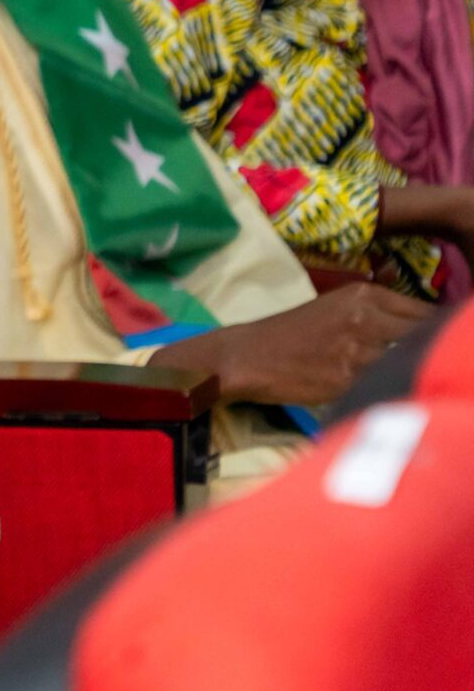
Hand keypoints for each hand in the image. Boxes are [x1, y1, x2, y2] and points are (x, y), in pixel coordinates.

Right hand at [152, 284, 432, 405]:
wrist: (247, 356)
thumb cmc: (292, 335)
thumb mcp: (338, 310)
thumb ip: (380, 316)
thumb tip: (427, 330)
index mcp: (365, 294)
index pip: (429, 314)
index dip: (443, 335)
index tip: (444, 348)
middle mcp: (366, 314)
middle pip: (429, 335)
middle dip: (438, 353)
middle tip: (435, 366)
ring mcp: (359, 346)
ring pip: (414, 360)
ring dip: (420, 372)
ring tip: (418, 383)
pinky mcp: (349, 376)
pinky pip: (391, 383)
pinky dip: (399, 389)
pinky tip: (396, 396)